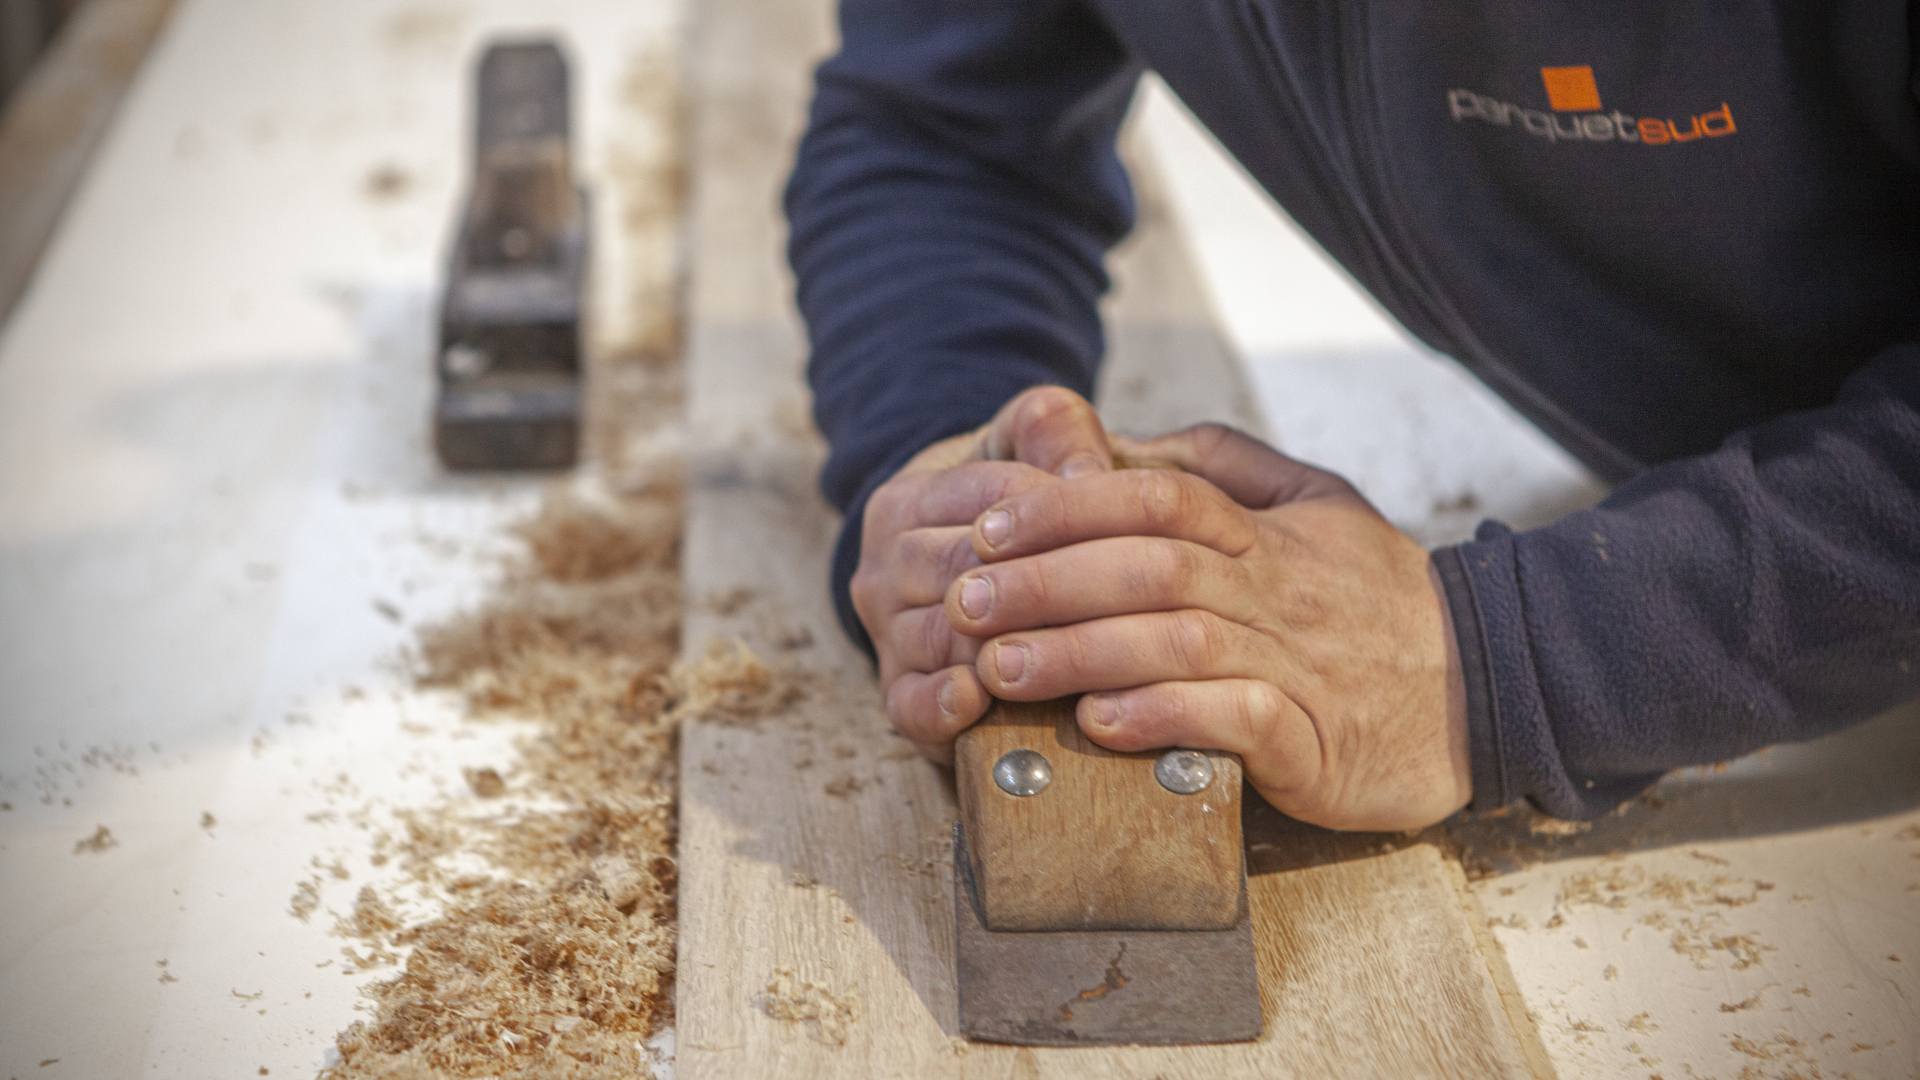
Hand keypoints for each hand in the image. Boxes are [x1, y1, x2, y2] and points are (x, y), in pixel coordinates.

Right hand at [852, 386, 1113, 763]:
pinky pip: (910, 706)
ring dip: (1010, 649)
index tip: (1137, 526)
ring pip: (942, 640)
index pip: (992, 497)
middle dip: (1046, 587)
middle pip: (965, 573)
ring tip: (1085, 656)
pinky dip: (944, 706)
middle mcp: (883, 567)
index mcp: (907, 500)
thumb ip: (1056, 430)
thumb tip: (1089, 474)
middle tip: (1129, 603)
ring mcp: (886, 635)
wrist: (953, 568)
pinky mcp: (896, 697)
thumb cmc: (1000, 507)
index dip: (1064, 510)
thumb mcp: (1023, 449)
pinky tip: (982, 699)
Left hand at [941, 423, 1469, 830]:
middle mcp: (1276, 589)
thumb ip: (1220, 465)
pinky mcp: (1314, 740)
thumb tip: (1120, 441)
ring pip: (1179, 642)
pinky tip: (1101, 723)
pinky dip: (1164, 717)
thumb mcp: (1312, 502)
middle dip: (1049, 580)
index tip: (990, 526)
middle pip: (1153, 566)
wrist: (1488, 687)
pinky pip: (1234, 721)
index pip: (1159, 498)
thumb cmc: (1375, 597)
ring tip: (1002, 666)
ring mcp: (1296, 664)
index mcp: (1266, 530)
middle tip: (965, 601)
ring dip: (1082, 652)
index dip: (1068, 507)